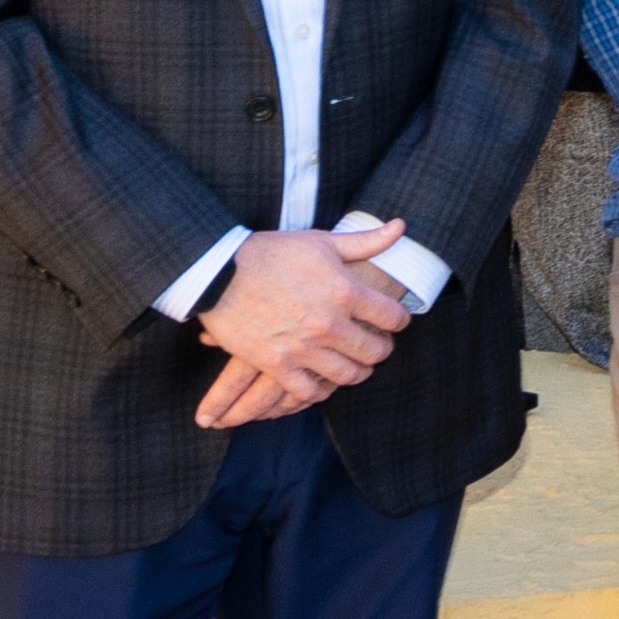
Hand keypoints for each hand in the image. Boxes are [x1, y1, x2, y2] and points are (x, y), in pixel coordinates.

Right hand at [188, 224, 403, 425]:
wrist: (217, 272)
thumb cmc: (270, 253)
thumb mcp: (320, 241)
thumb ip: (364, 241)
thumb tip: (401, 227)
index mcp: (345, 291)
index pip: (394, 317)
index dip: (400, 320)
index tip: (395, 321)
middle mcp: (329, 324)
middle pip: (376, 351)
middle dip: (382, 349)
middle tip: (378, 346)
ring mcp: (303, 348)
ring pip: (348, 375)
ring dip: (357, 372)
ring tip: (355, 365)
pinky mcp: (277, 364)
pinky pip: (309, 392)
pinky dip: (319, 390)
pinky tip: (321, 380)